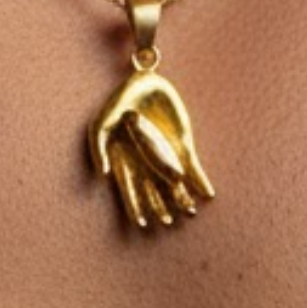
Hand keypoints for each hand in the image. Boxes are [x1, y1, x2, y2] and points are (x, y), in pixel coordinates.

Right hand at [89, 58, 214, 228]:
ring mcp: (167, 156)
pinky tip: (208, 194)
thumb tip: (105, 176)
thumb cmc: (118, 104)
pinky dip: (201, 181)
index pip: (132, 192)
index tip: (142, 223)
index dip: (136, 207)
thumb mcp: (100, 124)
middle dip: (162, 208)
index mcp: (128, 163)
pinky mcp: (183, 146)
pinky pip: (194, 168)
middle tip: (167, 221)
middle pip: (155, 193)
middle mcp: (148, 165)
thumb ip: (98, 149)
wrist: (143, 84)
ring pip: (177, 186)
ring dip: (184, 199)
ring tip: (191, 211)